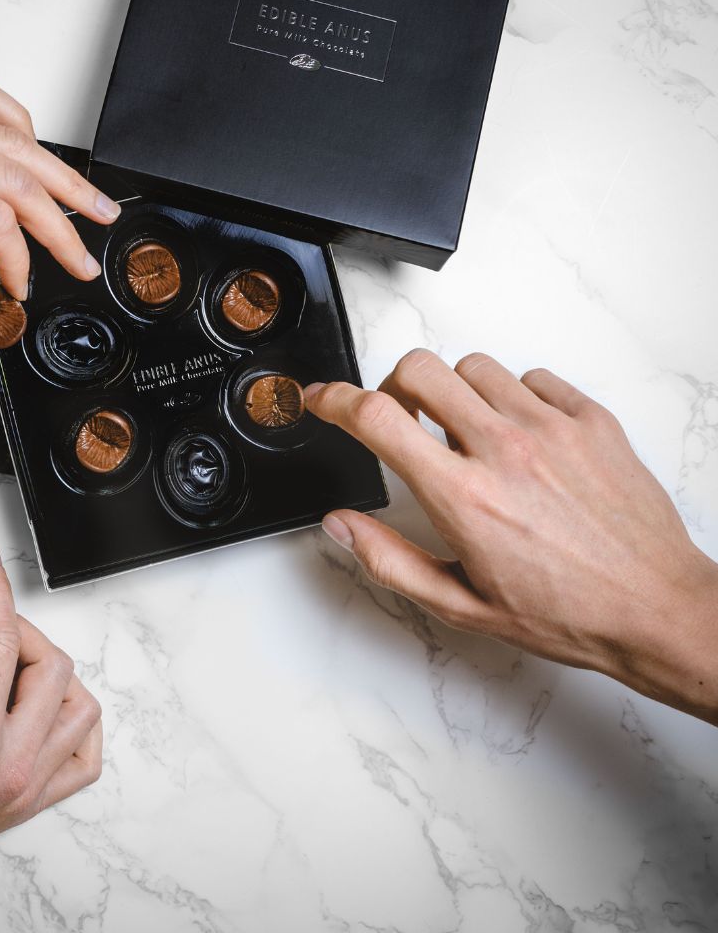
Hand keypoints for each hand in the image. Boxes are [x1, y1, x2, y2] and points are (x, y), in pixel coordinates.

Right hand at [0, 545, 102, 904]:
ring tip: (12, 663)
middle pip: (53, 668)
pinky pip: (83, 759)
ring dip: (53, 674)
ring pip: (79, 709)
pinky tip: (44, 707)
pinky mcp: (29, 803)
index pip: (2, 641)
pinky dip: (74, 725)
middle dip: (20, 630)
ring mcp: (26, 787)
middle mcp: (10, 765)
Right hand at [306, 350, 717, 724]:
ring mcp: (552, 428)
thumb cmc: (566, 612)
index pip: (377, 418)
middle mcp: (504, 451)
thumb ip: (389, 559)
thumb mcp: (461, 603)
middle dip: (394, 386)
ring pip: (474, 366)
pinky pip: (533, 377)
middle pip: (420, 368)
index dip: (333, 399)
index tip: (321, 398)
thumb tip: (341, 524)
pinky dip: (513, 397)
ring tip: (469, 434)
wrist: (656, 608)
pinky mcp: (591, 419)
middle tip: (402, 419)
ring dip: (455, 392)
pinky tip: (521, 437)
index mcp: (463, 497)